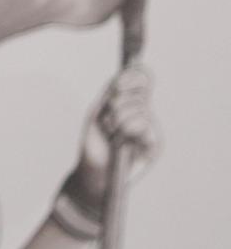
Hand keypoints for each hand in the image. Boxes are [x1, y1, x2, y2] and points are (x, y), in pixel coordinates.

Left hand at [67, 63, 157, 207]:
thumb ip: (110, 94)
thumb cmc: (93, 144)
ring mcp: (151, 129)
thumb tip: (121, 76)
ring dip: (118, 119)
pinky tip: (120, 141)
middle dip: (118, 102)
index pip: (142, 80)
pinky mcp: (155, 144)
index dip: (132, 77)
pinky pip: (144, 125)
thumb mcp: (97, 114)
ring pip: (141, 108)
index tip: (116, 85)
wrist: (93, 173)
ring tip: (111, 134)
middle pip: (142, 91)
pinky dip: (127, 129)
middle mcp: (144, 114)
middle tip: (106, 120)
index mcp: (130, 104)